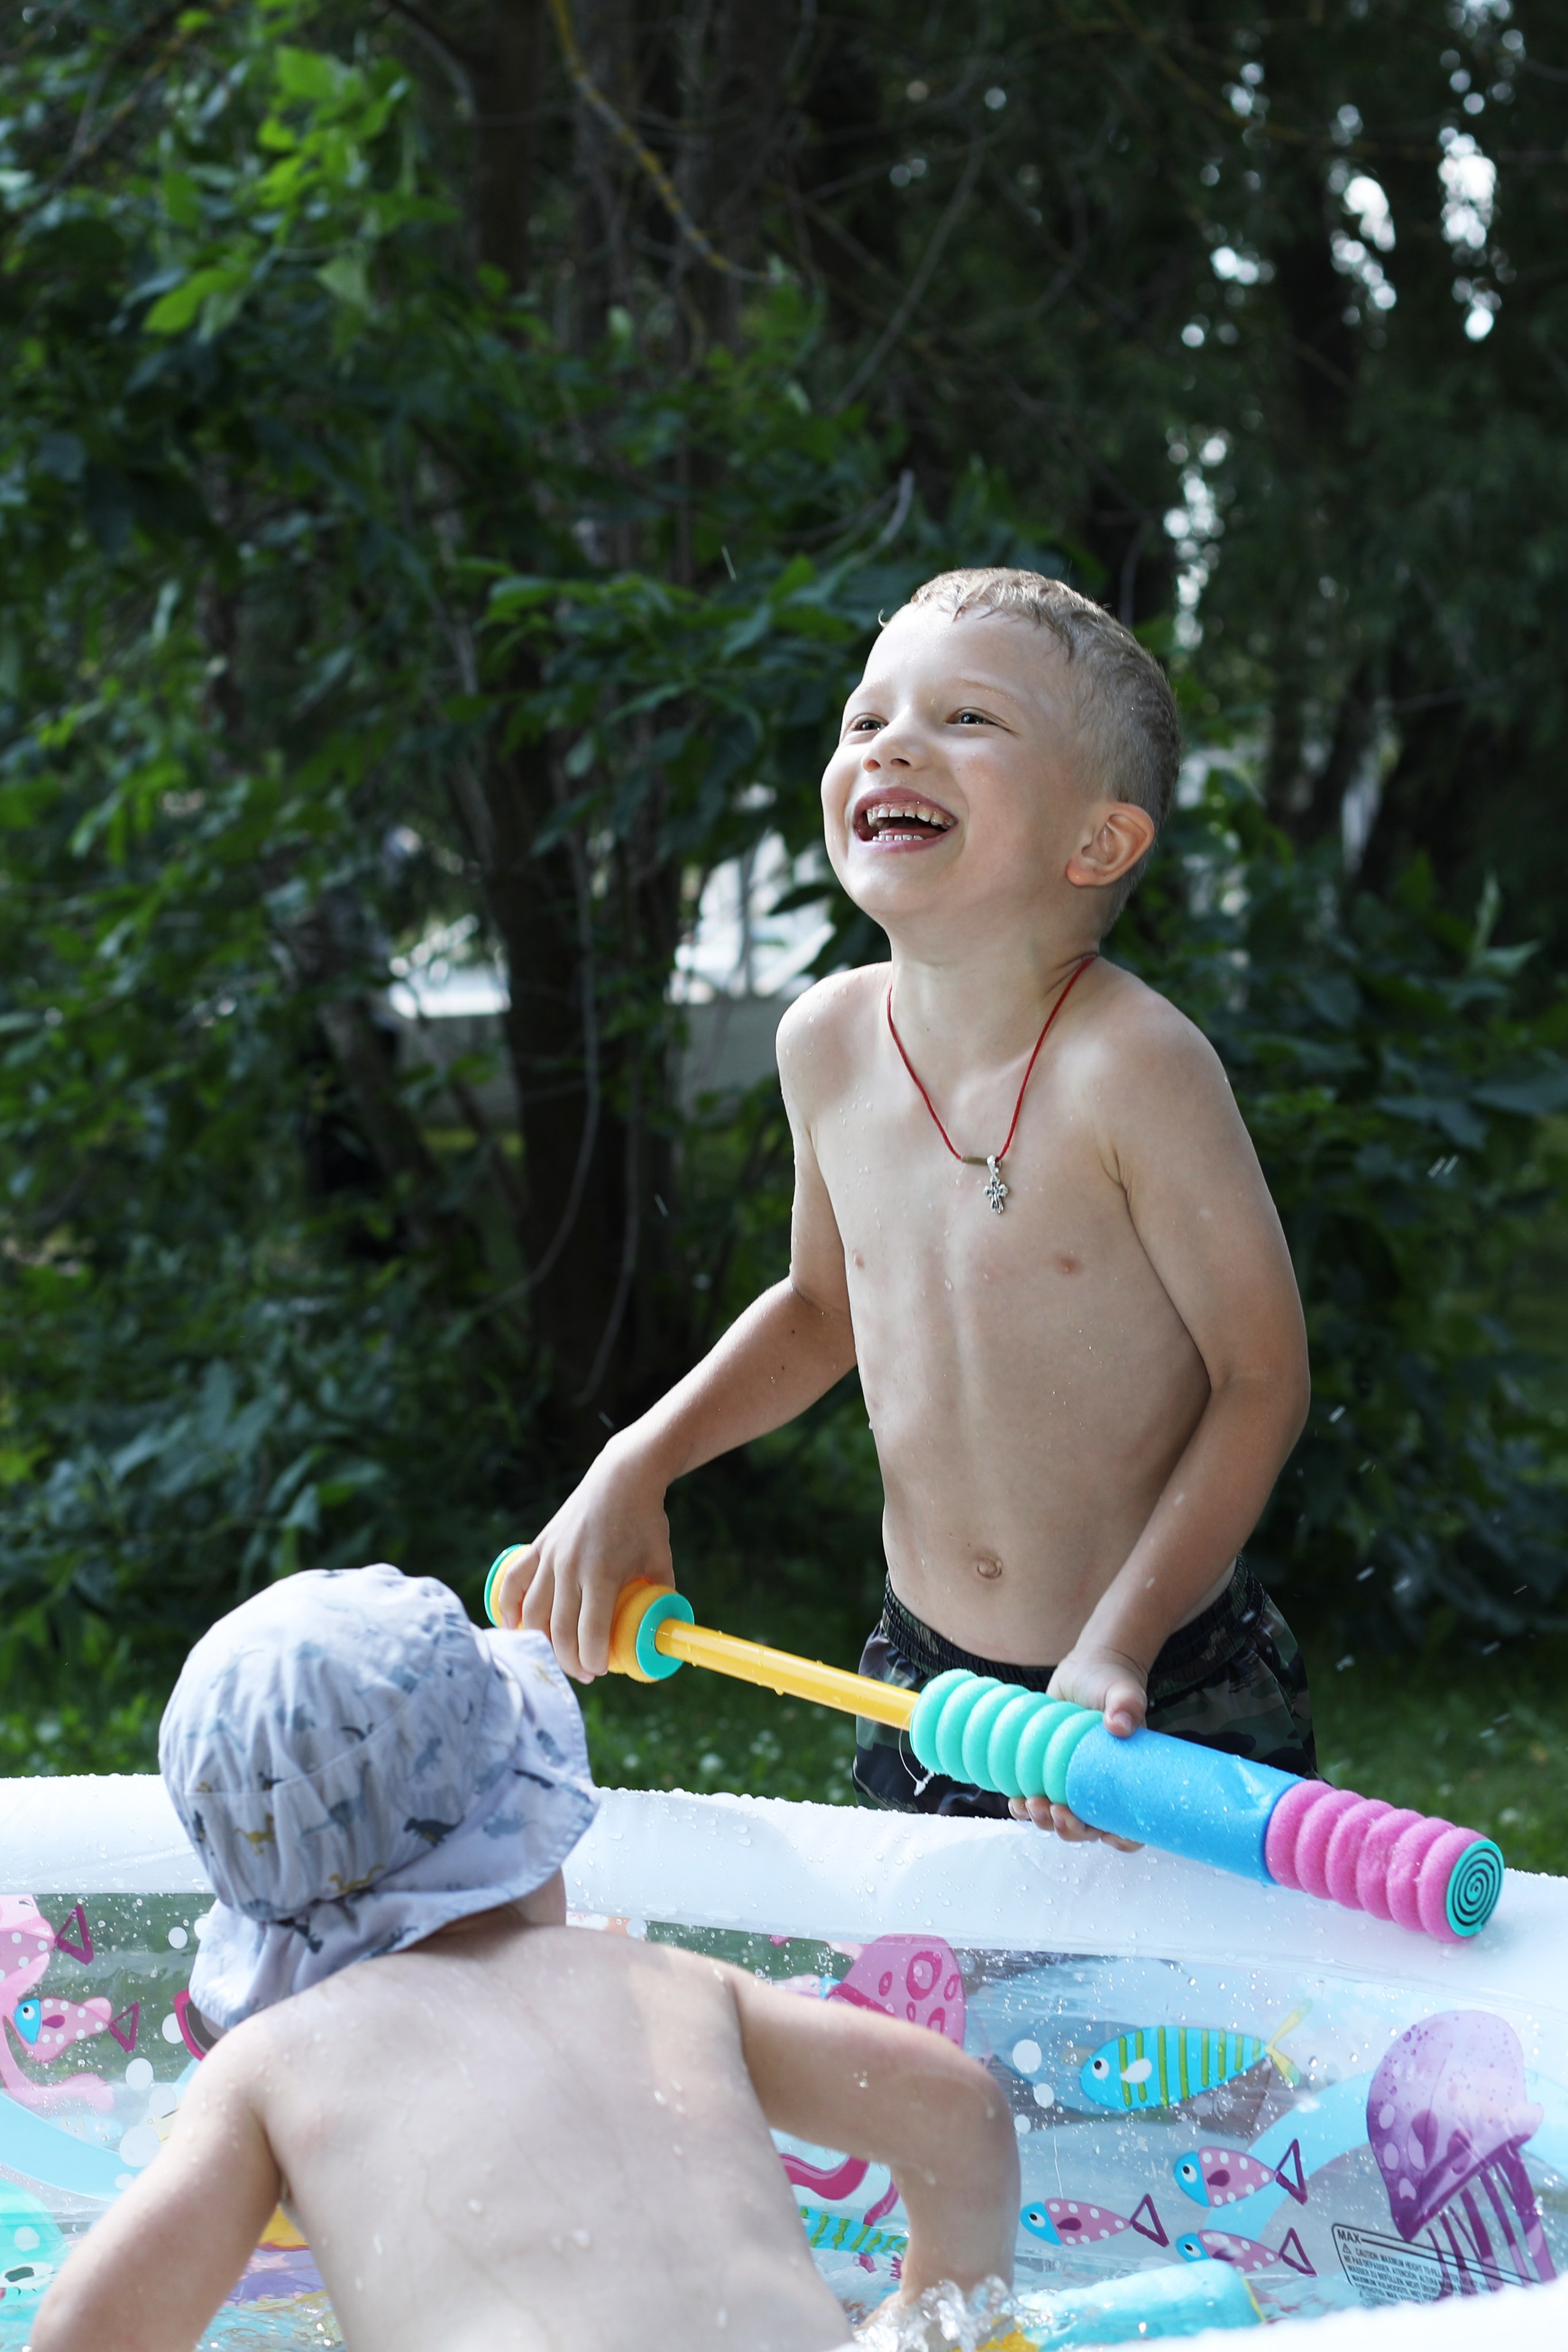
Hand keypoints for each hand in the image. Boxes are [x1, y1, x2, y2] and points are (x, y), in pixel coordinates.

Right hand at [490, 1437, 674, 1680]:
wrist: (622, 1478)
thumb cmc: (646, 1521)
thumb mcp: (661, 1561)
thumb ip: (662, 1596)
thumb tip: (662, 1630)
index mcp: (604, 1575)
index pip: (590, 1634)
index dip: (593, 1660)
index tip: (600, 1671)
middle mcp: (571, 1568)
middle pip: (560, 1631)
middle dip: (571, 1660)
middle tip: (585, 1672)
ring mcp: (551, 1556)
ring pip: (533, 1613)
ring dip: (542, 1641)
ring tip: (558, 1654)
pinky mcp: (539, 1545)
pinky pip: (514, 1581)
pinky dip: (508, 1606)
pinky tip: (512, 1625)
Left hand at [1005, 1643, 1147, 1847]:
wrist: (1087, 1670)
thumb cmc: (1113, 1683)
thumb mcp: (1125, 1691)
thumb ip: (1127, 1704)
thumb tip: (1119, 1723)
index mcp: (1126, 1781)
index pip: (1132, 1824)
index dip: (1122, 1839)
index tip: (1105, 1834)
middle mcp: (1099, 1788)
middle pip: (1090, 1828)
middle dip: (1072, 1829)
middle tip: (1058, 1813)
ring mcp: (1072, 1783)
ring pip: (1061, 1819)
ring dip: (1045, 1821)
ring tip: (1031, 1805)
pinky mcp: (1047, 1772)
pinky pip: (1037, 1799)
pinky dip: (1024, 1807)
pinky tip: (1016, 1801)